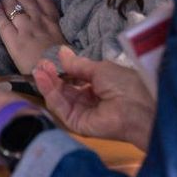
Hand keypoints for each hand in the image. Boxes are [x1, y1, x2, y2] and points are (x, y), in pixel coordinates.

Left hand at [0, 0, 66, 73]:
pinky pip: (3, 24)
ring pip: (12, 6)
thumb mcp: (61, 36)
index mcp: (52, 18)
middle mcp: (39, 20)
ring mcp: (26, 29)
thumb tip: (42, 14)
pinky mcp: (15, 41)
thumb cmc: (62, 59)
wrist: (59, 75)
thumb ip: (51, 23)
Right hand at [34, 47, 156, 148]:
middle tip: (40, 64)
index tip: (49, 60)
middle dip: (51, 76)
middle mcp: (88, 101)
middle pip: (64, 89)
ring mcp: (81, 113)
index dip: (62, 70)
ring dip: (47, 83)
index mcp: (97, 87)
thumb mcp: (100, 69)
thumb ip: (78, 64)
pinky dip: (50, 93)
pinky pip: (60, 108)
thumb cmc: (124, 85)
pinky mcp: (75, 123)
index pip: (74, 80)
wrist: (137, 107)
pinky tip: (44, 79)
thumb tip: (62, 52)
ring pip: (59, 98)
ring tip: (39, 69)